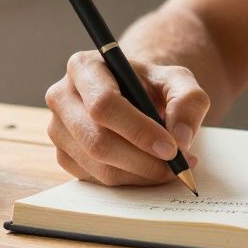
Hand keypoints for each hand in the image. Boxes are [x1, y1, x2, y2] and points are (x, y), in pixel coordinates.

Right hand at [45, 51, 210, 185]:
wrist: (135, 97)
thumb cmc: (152, 86)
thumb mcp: (179, 81)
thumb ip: (189, 101)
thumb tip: (181, 138)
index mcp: (84, 67)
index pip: (104, 105)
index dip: (139, 131)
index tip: (171, 148)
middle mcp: (62, 97)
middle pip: (97, 141)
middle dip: (143, 160)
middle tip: (178, 165)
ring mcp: (58, 130)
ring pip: (98, 167)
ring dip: (141, 174)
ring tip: (172, 166)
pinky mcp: (64, 156)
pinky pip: (97, 180)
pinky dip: (130, 181)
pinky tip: (150, 169)